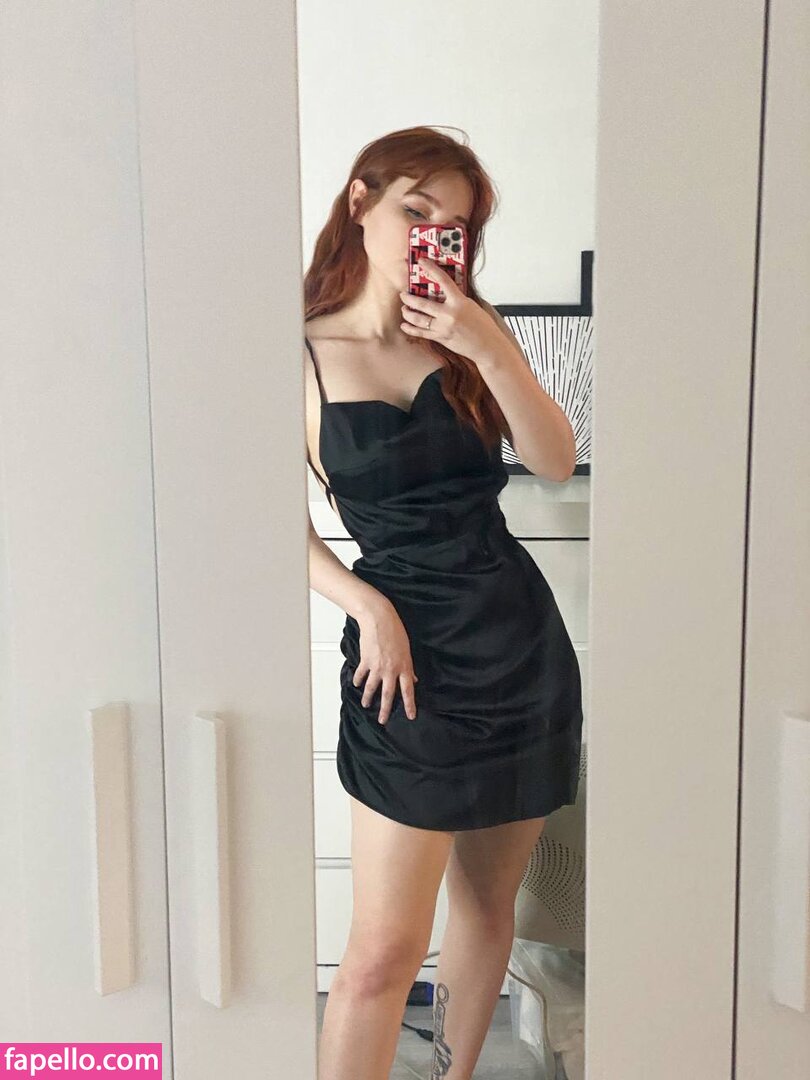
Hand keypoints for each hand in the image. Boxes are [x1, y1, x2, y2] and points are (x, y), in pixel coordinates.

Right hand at [354, 597, 418, 724]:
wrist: (379, 619)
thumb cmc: (394, 631)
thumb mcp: (406, 649)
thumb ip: (409, 667)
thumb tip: (413, 678)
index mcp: (404, 667)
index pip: (408, 690)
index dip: (410, 705)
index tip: (411, 716)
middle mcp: (391, 670)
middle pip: (389, 694)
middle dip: (386, 710)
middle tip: (383, 721)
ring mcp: (377, 667)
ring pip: (372, 688)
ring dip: (368, 698)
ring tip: (366, 705)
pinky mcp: (365, 661)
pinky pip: (361, 674)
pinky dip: (358, 680)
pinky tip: (357, 684)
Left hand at [399, 256, 502, 362]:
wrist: (488, 347)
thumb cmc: (484, 327)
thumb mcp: (472, 306)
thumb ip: (457, 299)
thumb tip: (444, 292)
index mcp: (459, 302)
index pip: (442, 280)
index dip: (430, 268)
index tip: (422, 262)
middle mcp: (449, 314)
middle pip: (422, 303)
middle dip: (409, 298)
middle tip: (404, 294)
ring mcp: (443, 327)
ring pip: (418, 318)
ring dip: (408, 313)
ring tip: (404, 309)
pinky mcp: (441, 338)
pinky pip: (421, 333)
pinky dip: (410, 329)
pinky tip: (405, 325)